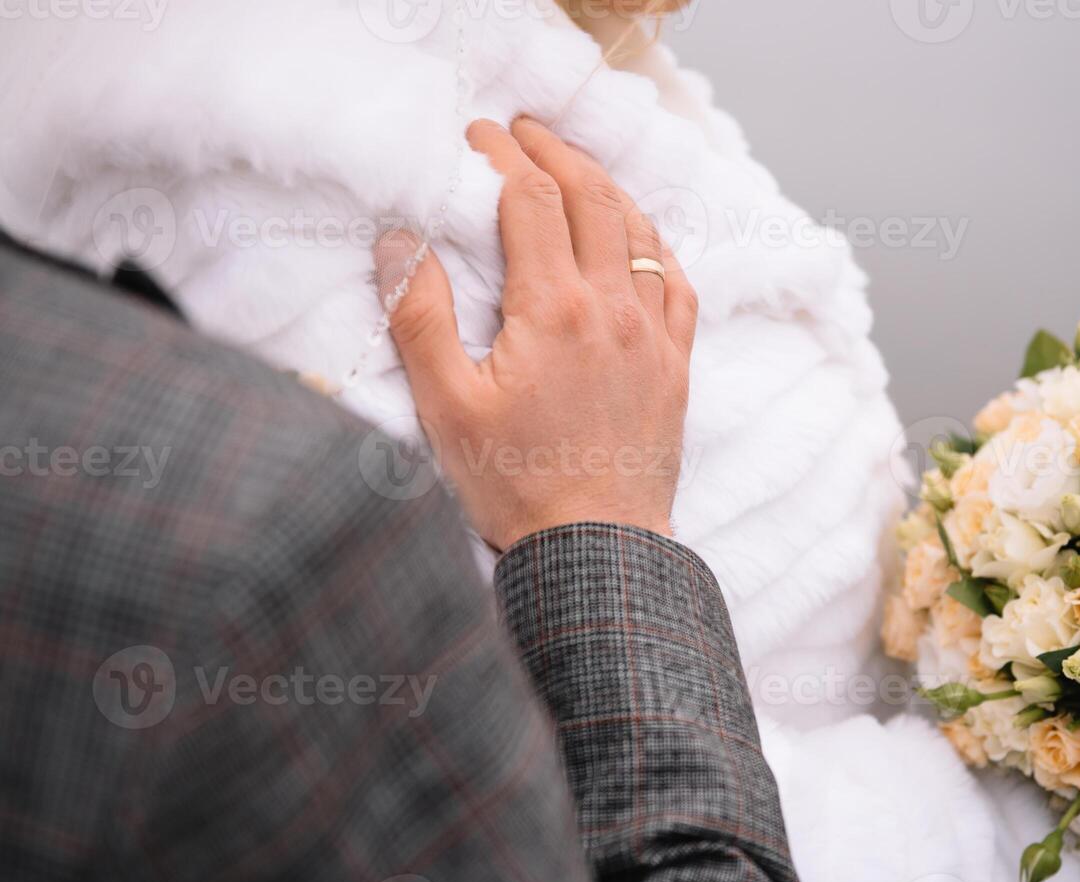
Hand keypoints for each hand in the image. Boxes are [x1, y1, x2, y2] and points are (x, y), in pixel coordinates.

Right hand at [372, 118, 696, 551]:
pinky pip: (677, 283)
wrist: (597, 550)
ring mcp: (653, 336)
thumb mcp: (447, 407)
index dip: (503, 156)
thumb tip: (400, 240)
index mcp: (553, 309)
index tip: (478, 136)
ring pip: (640, 232)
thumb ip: (421, 317)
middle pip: (592, 198)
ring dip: (606, 188)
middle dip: (556, 153)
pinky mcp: (675, 365)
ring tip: (574, 170)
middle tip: (525, 132)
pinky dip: (654, 244)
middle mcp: (613, 308)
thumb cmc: (516, 485)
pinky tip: (639, 240)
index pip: (531, 200)